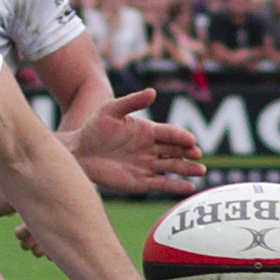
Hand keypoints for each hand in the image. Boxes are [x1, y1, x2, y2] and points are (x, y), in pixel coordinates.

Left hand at [64, 88, 204, 197]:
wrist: (79, 153)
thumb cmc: (94, 128)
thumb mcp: (110, 110)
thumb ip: (132, 101)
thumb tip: (153, 92)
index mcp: (148, 131)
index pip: (170, 133)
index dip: (181, 137)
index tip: (191, 140)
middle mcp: (151, 149)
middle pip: (176, 150)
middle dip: (188, 153)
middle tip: (197, 155)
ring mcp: (147, 166)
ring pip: (172, 167)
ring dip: (187, 169)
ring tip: (200, 171)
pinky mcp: (141, 182)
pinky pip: (162, 184)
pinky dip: (176, 186)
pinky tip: (189, 187)